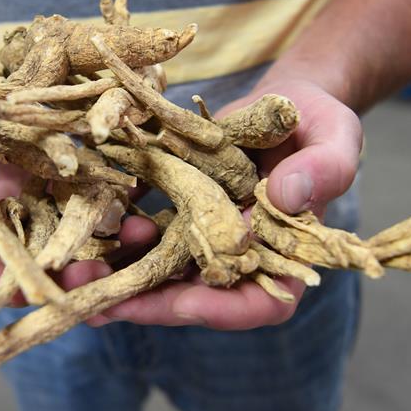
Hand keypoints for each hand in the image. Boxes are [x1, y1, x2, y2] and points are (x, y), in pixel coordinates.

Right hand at [0, 96, 156, 298]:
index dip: (8, 287)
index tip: (33, 292)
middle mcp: (21, 242)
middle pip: (45, 273)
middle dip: (73, 281)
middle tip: (101, 279)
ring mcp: (60, 227)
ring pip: (88, 252)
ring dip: (116, 255)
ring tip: (143, 240)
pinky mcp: (91, 205)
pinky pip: (115, 220)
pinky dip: (134, 220)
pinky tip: (158, 210)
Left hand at [89, 79, 361, 329]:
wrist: (286, 101)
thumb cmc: (319, 124)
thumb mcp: (334, 140)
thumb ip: (323, 169)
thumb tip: (288, 196)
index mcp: (287, 258)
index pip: (262, 303)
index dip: (221, 309)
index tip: (183, 300)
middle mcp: (242, 260)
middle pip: (197, 298)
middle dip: (146, 303)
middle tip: (98, 301)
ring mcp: (208, 240)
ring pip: (163, 272)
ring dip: (120, 275)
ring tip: (77, 269)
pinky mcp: (181, 215)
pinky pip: (147, 234)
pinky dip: (118, 234)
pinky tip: (90, 223)